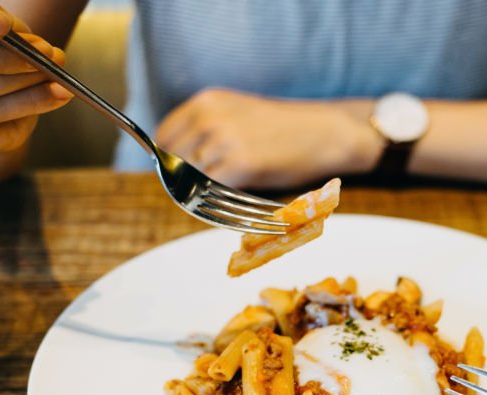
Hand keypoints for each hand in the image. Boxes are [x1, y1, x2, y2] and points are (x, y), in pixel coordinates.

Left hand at [155, 88, 383, 189]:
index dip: (168, 160)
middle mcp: (209, 116)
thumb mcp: (236, 114)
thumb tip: (173, 166)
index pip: (163, 137)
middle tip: (199, 192)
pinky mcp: (241, 164)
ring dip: (198, 192)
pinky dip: (215, 201)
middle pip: (172, 160)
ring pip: (189, 177)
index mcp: (206, 101)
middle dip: (180, 179)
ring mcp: (224, 139)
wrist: (323, 132)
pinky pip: (210, 190)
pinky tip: (231, 199)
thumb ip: (205, 132)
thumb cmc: (282, 128)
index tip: (178, 174)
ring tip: (219, 196)